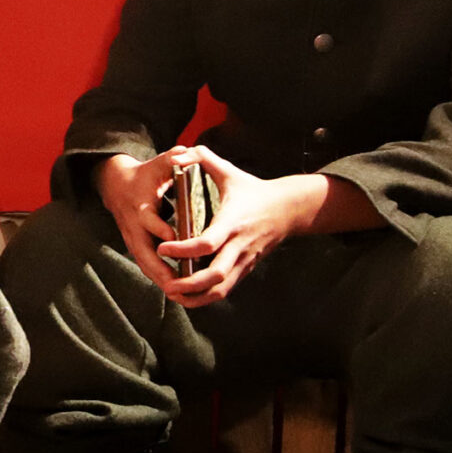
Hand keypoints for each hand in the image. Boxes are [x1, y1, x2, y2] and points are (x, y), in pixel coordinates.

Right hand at [94, 150, 196, 297]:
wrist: (116, 185)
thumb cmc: (144, 175)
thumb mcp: (156, 164)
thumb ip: (170, 158)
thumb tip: (183, 151)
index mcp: (140, 205)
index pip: (148, 220)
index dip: (160, 229)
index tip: (175, 238)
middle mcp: (134, 226)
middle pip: (144, 251)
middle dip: (160, 268)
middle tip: (177, 282)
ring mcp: (133, 238)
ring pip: (144, 263)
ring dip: (160, 279)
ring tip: (178, 293)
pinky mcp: (136, 245)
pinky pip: (146, 265)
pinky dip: (158, 278)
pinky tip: (175, 290)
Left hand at [154, 147, 319, 307]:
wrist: (289, 209)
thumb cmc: (253, 189)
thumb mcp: (229, 171)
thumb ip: (202, 158)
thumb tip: (178, 155)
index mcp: (231, 221)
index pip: (207, 242)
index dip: (183, 249)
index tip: (161, 248)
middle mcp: (238, 244)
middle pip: (215, 273)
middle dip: (189, 283)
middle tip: (166, 284)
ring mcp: (244, 259)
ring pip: (222, 287)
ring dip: (197, 296)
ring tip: (173, 296)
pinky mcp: (246, 268)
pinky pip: (227, 288)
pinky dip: (207, 296)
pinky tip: (188, 298)